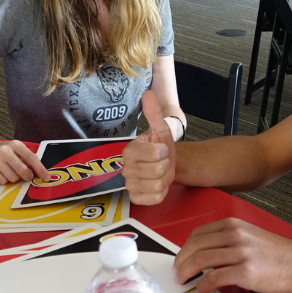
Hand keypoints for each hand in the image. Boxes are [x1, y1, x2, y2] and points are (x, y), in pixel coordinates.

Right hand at [0, 139, 48, 183]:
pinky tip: (1, 173)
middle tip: (26, 177)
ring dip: (13, 178)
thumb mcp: (16, 149)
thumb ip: (27, 159)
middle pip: (22, 170)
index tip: (46, 178)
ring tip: (9, 171)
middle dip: (27, 177)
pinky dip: (4, 180)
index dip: (40, 169)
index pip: (31, 158)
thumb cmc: (3, 150)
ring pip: (12, 178)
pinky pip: (2, 181)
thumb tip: (40, 172)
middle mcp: (5, 150)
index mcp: (16, 144)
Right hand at [121, 90, 174, 204]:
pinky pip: (155, 198)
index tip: (162, 148)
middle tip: (162, 161)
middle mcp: (125, 169)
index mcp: (129, 151)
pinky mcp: (136, 199)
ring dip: (165, 178)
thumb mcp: (160, 128)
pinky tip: (158, 185)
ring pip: (157, 185)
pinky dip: (162, 192)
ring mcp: (130, 185)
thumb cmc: (160, 145)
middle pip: (157, 170)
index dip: (163, 151)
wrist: (164, 163)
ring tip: (160, 172)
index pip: (153, 153)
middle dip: (166, 165)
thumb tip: (148, 93)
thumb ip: (154, 112)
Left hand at [174, 218, 291, 292]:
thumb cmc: (278, 254)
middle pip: (194, 246)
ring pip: (200, 260)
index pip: (197, 234)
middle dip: (181, 262)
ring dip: (187, 274)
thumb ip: (228, 240)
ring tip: (185, 282)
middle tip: (178, 274)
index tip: (181, 260)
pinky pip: (214, 278)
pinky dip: (203, 286)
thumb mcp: (250, 236)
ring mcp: (240, 252)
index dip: (184, 249)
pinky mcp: (245, 271)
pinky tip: (202, 291)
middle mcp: (234, 235)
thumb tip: (206, 254)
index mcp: (233, 225)